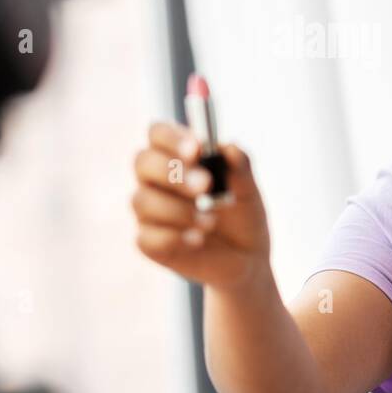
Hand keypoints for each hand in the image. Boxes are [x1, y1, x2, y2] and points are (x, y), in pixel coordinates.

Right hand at [130, 121, 271, 291]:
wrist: (247, 258)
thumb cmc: (243, 215)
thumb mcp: (249, 191)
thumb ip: (240, 168)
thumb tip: (229, 148)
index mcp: (177, 156)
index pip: (158, 133)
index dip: (172, 137)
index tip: (197, 149)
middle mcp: (156, 180)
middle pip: (142, 162)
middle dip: (173, 172)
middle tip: (205, 185)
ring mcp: (149, 212)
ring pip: (143, 200)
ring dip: (178, 209)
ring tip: (211, 222)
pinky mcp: (149, 243)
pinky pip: (147, 237)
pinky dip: (174, 237)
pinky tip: (198, 240)